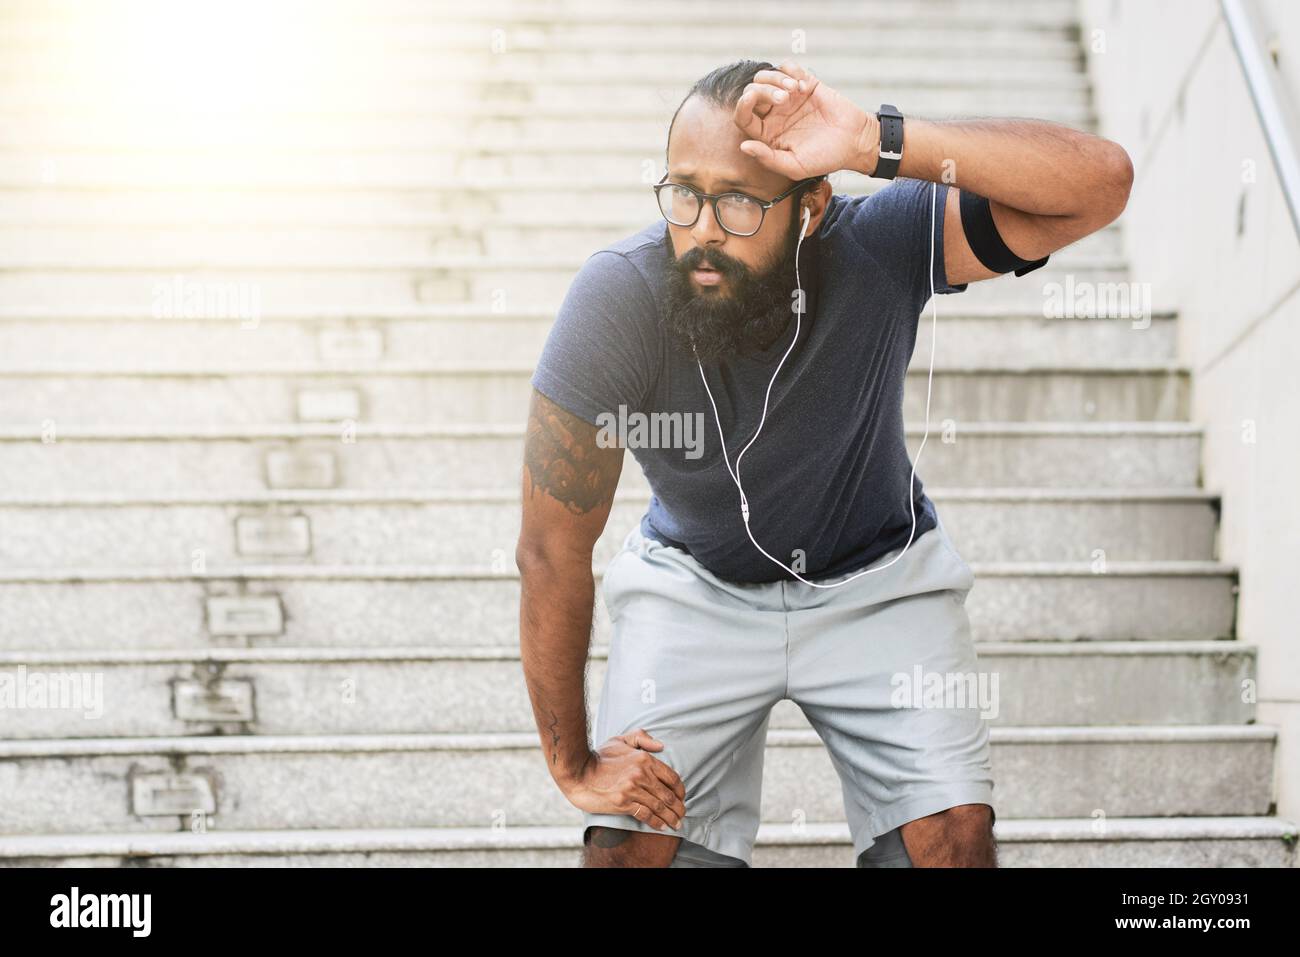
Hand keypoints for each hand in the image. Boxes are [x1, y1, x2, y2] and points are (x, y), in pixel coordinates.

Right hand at [562, 729, 686, 830]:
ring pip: (659, 807)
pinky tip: (661, 827)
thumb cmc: (599, 756)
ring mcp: (632, 789)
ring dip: (670, 818)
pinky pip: (645, 814)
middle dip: (678, 808)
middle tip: (682, 815)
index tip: (681, 798)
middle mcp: (641, 774)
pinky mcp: (622, 803)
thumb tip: (661, 746)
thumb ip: (642, 738)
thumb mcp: (620, 740)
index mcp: (644, 759)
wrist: (578, 772)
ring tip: (676, 824)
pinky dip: (656, 822)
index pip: (671, 777)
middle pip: (668, 795)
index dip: (680, 790)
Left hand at [732, 60, 879, 178]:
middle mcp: (773, 114)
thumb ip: (769, 159)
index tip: (751, 98)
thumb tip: (743, 146)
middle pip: (752, 92)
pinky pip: (787, 67)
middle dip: (763, 90)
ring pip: (765, 76)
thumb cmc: (825, 158)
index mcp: (767, 134)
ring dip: (776, 78)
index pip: (743, 117)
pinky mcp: (804, 83)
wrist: (854, 141)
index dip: (742, 106)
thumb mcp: (796, 166)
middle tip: (784, 99)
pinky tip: (804, 86)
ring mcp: (788, 97)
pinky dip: (792, 71)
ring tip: (794, 89)